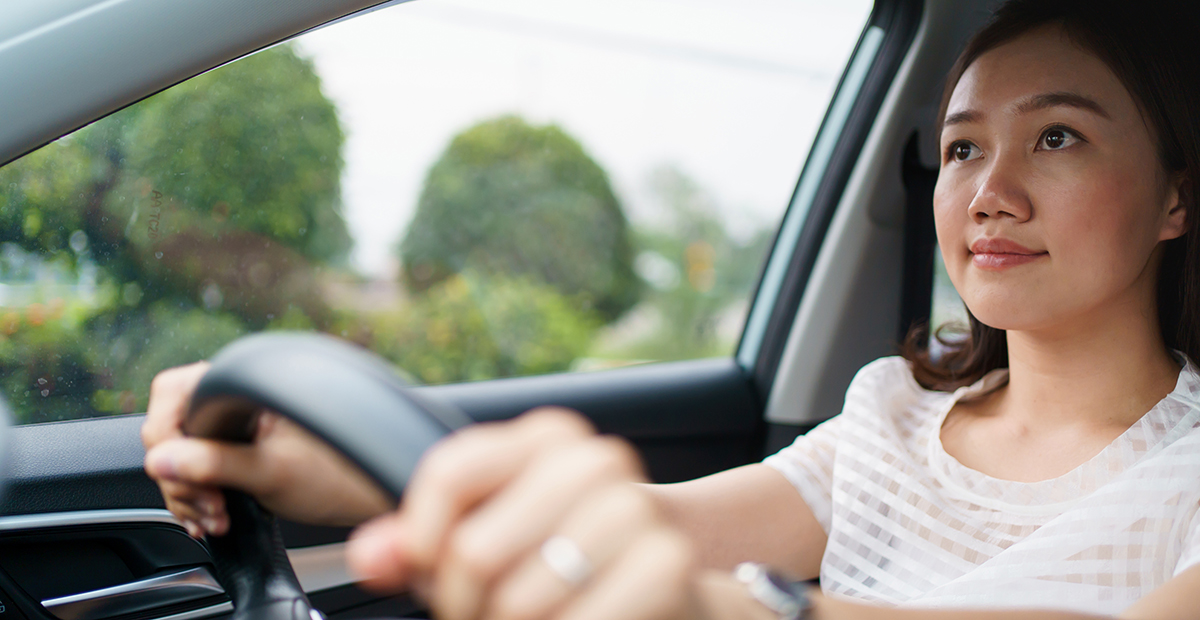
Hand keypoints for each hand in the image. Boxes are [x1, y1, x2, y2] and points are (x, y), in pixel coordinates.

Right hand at [141, 362, 391, 537]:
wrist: (370, 493)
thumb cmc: (340, 473)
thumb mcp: (271, 472)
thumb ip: (214, 463)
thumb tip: (161, 459)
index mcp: (246, 384)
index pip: (173, 392)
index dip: (168, 437)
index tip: (178, 475)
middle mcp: (237, 398)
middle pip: (172, 429)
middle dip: (181, 476)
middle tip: (210, 508)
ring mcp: (235, 425)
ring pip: (180, 455)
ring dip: (189, 493)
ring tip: (216, 520)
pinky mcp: (237, 450)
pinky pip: (198, 469)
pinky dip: (199, 496)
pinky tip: (213, 519)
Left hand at [345, 408, 703, 619]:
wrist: (666, 593)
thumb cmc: (565, 567)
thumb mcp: (488, 545)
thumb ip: (421, 548)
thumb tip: (371, 556)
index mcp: (548, 436)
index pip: (450, 474)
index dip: (421, 542)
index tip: (430, 571)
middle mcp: (595, 459)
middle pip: (473, 550)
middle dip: (465, 605)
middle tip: (486, 614)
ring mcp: (634, 510)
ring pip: (517, 601)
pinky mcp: (665, 564)